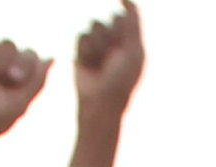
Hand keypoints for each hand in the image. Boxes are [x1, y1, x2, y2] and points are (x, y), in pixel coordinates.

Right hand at [68, 0, 141, 123]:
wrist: (100, 101)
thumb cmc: (121, 80)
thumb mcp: (133, 50)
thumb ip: (132, 23)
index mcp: (130, 40)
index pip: (125, 17)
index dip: (122, 27)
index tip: (122, 44)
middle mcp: (114, 40)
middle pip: (109, 20)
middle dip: (110, 38)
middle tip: (112, 60)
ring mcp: (98, 44)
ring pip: (95, 26)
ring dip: (99, 45)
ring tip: (101, 64)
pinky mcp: (82, 50)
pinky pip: (82, 36)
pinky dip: (87, 51)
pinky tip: (89, 65)